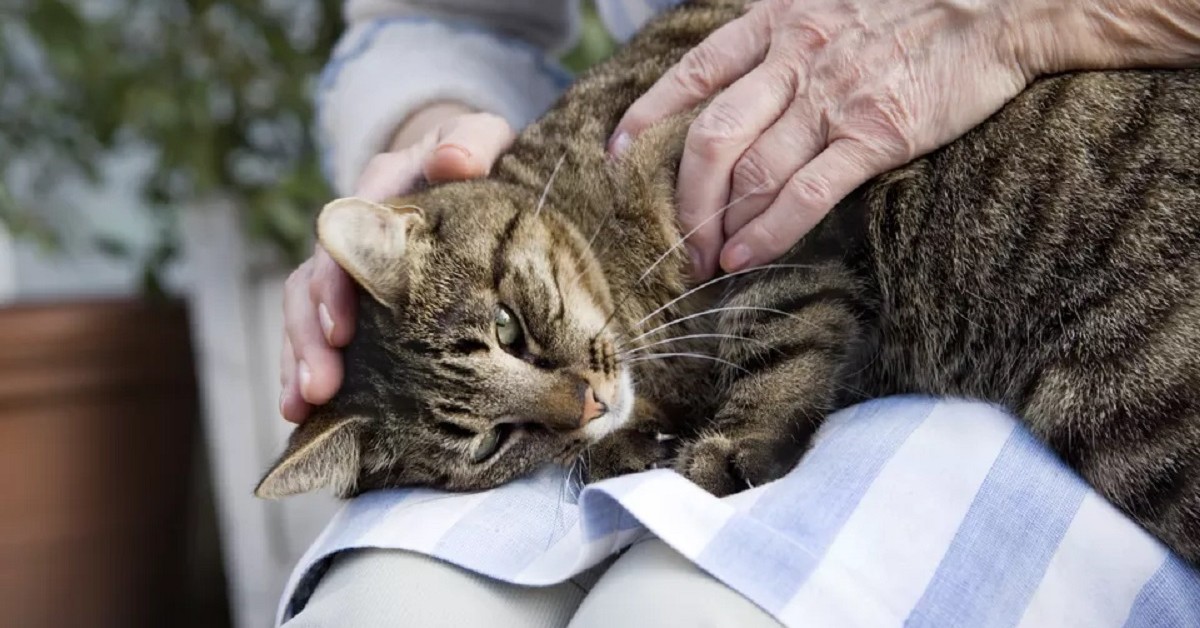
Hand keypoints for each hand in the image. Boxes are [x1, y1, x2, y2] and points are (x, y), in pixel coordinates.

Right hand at [280, 105, 514, 421]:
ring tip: (301, 408)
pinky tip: (303, 413)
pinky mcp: (356, 300)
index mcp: (380, 191)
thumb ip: (470, 142)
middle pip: (313, 281)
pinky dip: (305, 370)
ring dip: (299, 360)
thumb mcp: (481, 137)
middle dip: (311, 336)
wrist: (465, 163)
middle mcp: (352, 231)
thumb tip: (454, 161)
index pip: (344, 235)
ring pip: (306, 313)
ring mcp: (349, 268)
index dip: (338, 280)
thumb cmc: (476, 154)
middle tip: (320, 386)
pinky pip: (320, 335)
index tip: (343, 328)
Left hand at [611, 0, 1038, 279]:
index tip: (618, 154)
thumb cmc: (916, 4)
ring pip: (750, 172)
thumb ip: (787, 35)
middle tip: (676, 240)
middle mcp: (794, 61)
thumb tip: (751, 79)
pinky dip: (769, 232)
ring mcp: (832, 100)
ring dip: (719, 226)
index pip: (693, 75)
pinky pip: (806, 192)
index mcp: (778, 22)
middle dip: (684, 199)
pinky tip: (746, 259)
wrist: (1001, 3)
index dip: (647, 116)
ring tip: (704, 262)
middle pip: (710, 139)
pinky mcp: (875, 135)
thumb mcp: (832, 1)